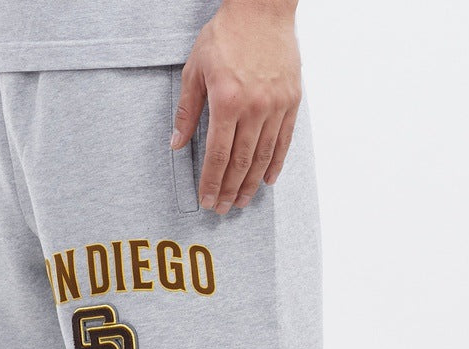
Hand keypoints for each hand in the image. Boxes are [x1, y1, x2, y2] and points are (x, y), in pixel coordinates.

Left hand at [171, 0, 301, 213]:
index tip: (206, 200)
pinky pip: (284, 141)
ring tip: (240, 201)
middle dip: (229, 190)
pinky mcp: (291, 101)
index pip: (217, 155)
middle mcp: (254, 107)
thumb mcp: (195, 69)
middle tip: (221, 208)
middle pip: (241, 163)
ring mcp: (276, 106)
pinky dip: (275, 164)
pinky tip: (267, 181)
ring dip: (251, 184)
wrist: (262, 9)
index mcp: (227, 101)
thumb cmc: (226, 35)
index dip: (211, 182)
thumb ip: (187, 110)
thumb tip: (176, 143)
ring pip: (263, 157)